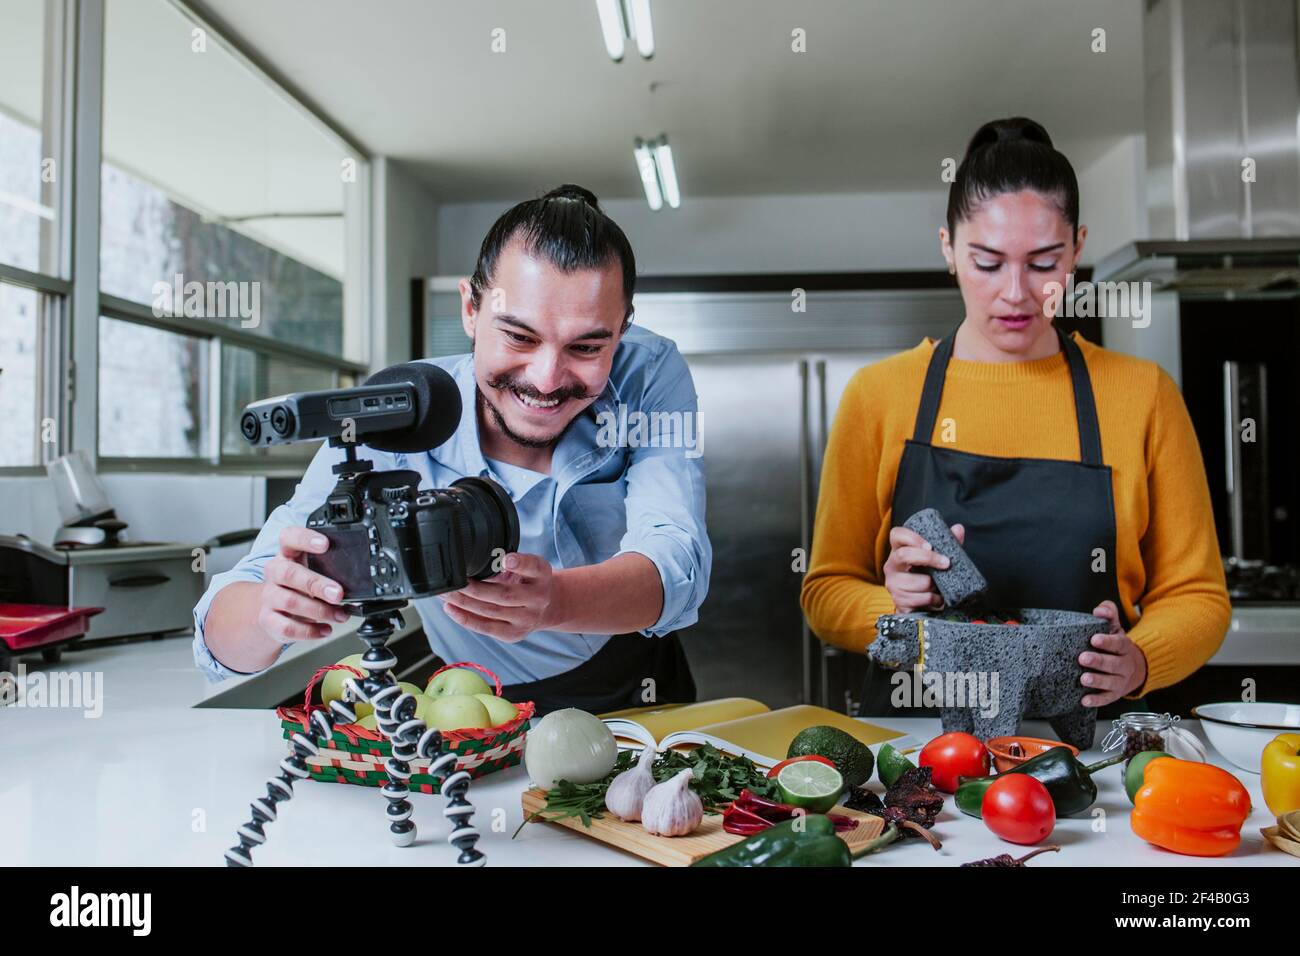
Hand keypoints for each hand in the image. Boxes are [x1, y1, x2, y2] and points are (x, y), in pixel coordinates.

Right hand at [257, 527, 349, 642]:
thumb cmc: (300, 585)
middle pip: (289, 573)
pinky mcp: (268, 620)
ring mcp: (269, 596)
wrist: (275, 609)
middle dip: (317, 584)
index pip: (289, 537)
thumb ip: (330, 570)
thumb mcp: (314, 571)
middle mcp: (275, 572)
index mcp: (287, 554)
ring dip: (320, 611)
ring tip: (340, 615)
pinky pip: (286, 627)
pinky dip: (309, 631)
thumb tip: (359, 582)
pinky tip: (325, 630)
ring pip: (290, 602)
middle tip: (338, 593)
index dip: (305, 539)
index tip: (325, 544)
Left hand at [439, 552, 557, 642]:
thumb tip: (475, 563)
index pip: (533, 567)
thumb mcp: (525, 565)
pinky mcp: (514, 634)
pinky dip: (465, 618)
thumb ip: (507, 561)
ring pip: (491, 612)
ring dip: (464, 602)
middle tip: (454, 580)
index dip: (519, 563)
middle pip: (504, 594)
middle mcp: (538, 598)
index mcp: (542, 574)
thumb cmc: (528, 581)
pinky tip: (451, 609)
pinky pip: (486, 627)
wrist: (546, 607)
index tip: (506, 560)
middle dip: (474, 589)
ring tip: (446, 593)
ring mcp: (527, 619)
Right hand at [883, 523, 964, 611]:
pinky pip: (923, 598)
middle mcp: (891, 565)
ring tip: (938, 586)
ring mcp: (893, 583)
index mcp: (898, 550)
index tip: (930, 546)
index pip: (897, 535)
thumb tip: (958, 529)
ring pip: (920, 581)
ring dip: (935, 585)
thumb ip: (946, 543)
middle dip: (929, 558)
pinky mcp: (899, 600)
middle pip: (904, 555)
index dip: (912, 538)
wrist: (917, 606)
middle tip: (946, 563)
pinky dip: (935, 599)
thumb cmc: (925, 576)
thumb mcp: (935, 559)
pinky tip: (936, 598)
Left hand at [1078, 600, 1147, 707]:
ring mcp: (1120, 681)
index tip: (1094, 639)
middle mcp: (1125, 665)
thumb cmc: (1117, 645)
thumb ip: (1109, 614)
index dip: (1108, 642)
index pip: (1119, 644)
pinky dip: (1096, 701)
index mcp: (1125, 647)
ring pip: (1110, 683)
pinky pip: (1106, 699)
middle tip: (1083, 658)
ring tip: (1084, 679)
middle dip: (1098, 662)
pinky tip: (1084, 700)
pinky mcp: (1114, 694)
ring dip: (1097, 681)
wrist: (1137, 668)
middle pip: (1114, 665)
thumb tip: (1099, 610)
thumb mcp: (1115, 628)